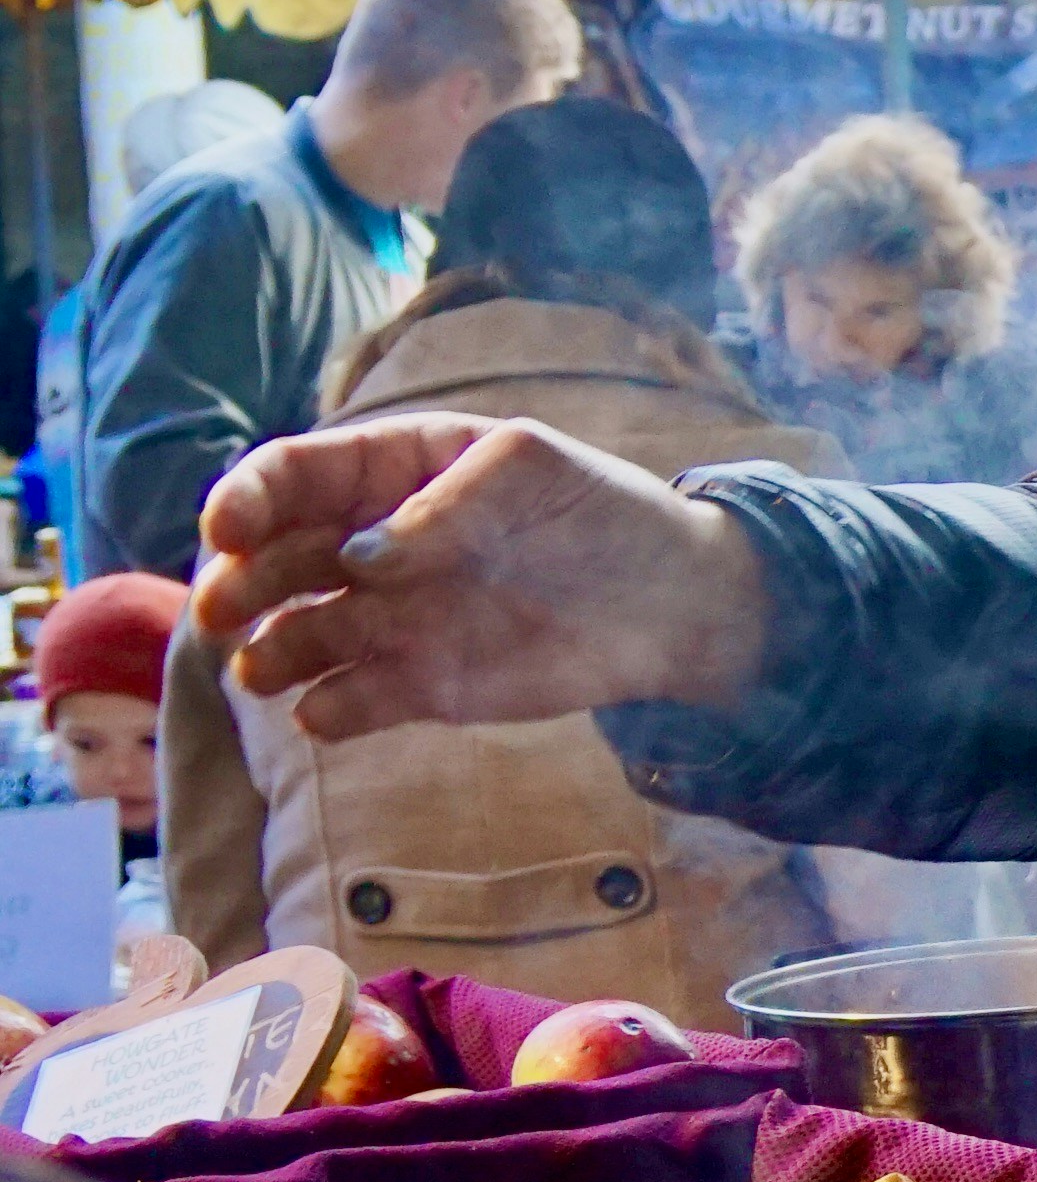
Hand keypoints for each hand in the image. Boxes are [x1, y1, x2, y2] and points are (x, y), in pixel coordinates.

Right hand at [192, 414, 774, 741]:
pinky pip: (349, 703)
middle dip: (237, 582)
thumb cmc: (598, 510)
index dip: (249, 499)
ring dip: (267, 653)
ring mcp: (390, 618)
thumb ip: (445, 507)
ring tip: (263, 668)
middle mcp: (372, 547)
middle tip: (221, 608)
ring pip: (295, 638)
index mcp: (391, 470)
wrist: (670, 600)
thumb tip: (360, 559)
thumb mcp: (529, 469)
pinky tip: (326, 712)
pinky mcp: (417, 684)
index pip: (294, 476)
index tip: (229, 530)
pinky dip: (327, 711)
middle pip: (274, 561)